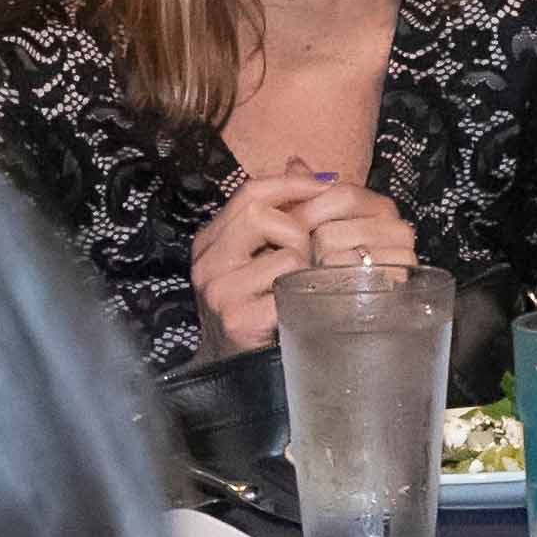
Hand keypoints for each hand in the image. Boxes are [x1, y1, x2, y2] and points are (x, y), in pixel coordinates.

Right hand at [188, 171, 320, 354]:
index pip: (251, 191)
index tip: (328, 183)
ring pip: (286, 252)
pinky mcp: (238, 320)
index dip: (293, 183)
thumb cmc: (258, 310)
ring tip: (300, 289)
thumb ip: (279, 212)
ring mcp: (219, 292)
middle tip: (309, 254)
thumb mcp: (260, 257)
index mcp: (211, 242)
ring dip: (306, 269)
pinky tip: (301, 308)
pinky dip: (304, 296)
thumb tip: (301, 161)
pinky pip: (290, 289)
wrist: (236, 375)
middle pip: (262, 212)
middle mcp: (208, 263)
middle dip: (299, 228)